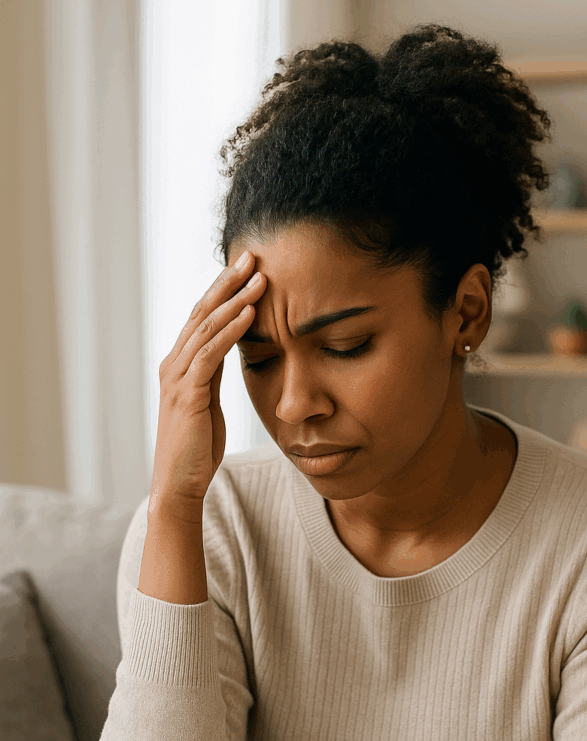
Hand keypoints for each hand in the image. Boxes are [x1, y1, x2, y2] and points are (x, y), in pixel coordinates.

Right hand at [150, 250, 265, 518]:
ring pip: (207, 328)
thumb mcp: (210, 404)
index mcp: (180, 366)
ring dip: (234, 300)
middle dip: (227, 283)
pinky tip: (249, 314)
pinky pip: (210, 354)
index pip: (203, 318)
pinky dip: (230, 331)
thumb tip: (231, 353)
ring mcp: (178, 378)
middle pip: (202, 313)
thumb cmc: (198, 449)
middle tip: (252, 256)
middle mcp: (174, 365)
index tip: (247, 268)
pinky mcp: (188, 394)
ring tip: (259, 278)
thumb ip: (214, 376)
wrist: (180, 484)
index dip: (223, 291)